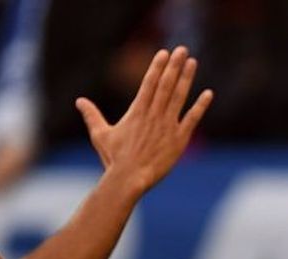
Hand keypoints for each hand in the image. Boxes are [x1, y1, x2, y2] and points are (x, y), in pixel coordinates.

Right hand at [75, 45, 212, 194]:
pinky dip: (200, 106)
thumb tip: (79, 101)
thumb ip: (91, 115)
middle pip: (166, 84)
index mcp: (137, 111)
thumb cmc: (114, 159)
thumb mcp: (100, 135)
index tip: (164, 52)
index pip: (149, 83)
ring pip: (179, 96)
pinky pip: (192, 119)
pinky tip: (208, 93)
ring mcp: (167, 126)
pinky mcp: (179, 139)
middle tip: (182, 49)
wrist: (128, 179)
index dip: (157, 66)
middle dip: (174, 65)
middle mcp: (153, 114)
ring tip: (193, 62)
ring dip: (186, 78)